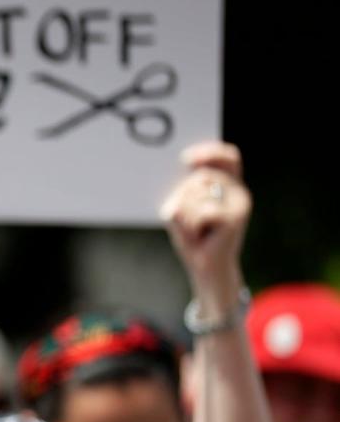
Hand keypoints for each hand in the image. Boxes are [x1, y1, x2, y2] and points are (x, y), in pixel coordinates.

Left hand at [159, 141, 248, 313]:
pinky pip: (199, 211)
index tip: (186, 158)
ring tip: (195, 230)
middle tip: (190, 221)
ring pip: (195, 194)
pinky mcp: (234, 218)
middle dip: (183, 197)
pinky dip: (190, 226)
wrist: (207, 269)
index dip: (210, 151)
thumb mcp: (187, 208)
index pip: (229, 156)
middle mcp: (239, 192)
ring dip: (184, 215)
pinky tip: (200, 237)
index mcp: (229, 186)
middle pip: (200, 177)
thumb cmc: (194, 237)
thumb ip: (188, 188)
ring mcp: (239, 205)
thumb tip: (185, 170)